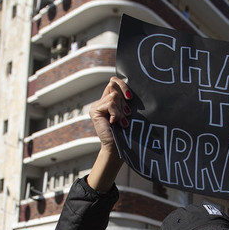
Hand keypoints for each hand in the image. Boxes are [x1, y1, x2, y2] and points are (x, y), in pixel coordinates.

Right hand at [86, 77, 131, 191]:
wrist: (119, 148)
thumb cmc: (128, 132)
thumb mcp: (128, 112)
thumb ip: (126, 100)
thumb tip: (133, 90)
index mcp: (110, 100)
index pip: (114, 81)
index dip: (123, 85)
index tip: (131, 98)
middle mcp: (102, 101)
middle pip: (114, 85)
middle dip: (124, 100)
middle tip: (127, 114)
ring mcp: (97, 105)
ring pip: (114, 95)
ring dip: (121, 110)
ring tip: (122, 122)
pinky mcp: (94, 110)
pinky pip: (110, 103)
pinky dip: (116, 113)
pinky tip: (115, 123)